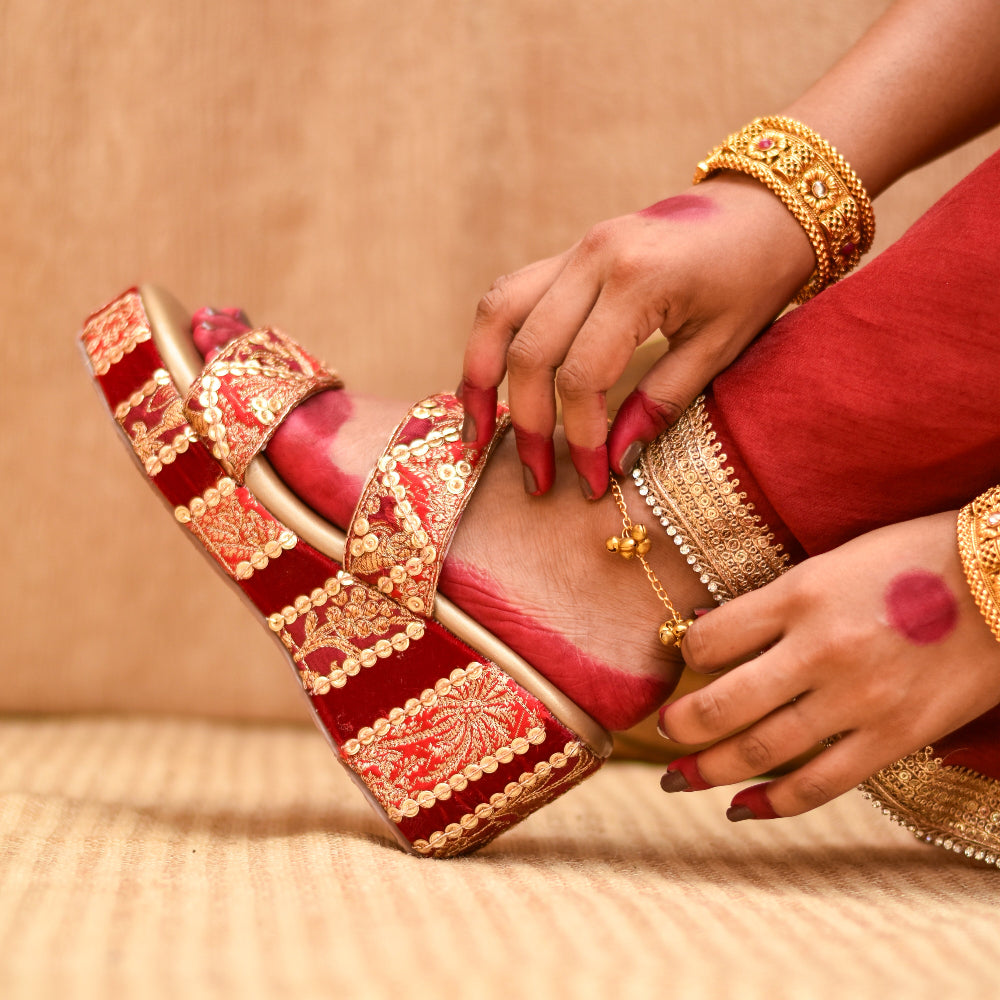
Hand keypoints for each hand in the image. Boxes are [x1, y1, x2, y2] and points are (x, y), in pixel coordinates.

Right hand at [459, 174, 813, 497]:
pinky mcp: (570, 253)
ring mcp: (575, 249)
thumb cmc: (755, 277)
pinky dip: (492, 342)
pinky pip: (510, 295)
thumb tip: (615, 461)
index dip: (580, 438)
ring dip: (478, 376)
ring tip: (475, 433)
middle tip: (535, 478)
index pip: (582, 376)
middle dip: (526, 424)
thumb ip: (662, 402)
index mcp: (637, 279)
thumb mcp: (721, 347)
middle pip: (529, 351)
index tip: (593, 483)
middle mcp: (593, 257)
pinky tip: (489, 383)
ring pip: (497, 313)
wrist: (765, 208)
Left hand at [658, 512, 999, 820]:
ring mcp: (857, 701)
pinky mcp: (894, 737)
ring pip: (761, 751)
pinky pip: (821, 784)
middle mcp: (819, 652)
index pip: (709, 640)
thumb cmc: (916, 558)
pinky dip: (774, 803)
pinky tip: (742, 809)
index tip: (687, 662)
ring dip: (709, 770)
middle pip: (722, 705)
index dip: (685, 655)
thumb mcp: (832, 562)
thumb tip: (715, 633)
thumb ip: (776, 602)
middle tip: (663, 734)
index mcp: (799, 596)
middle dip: (681, 727)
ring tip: (678, 779)